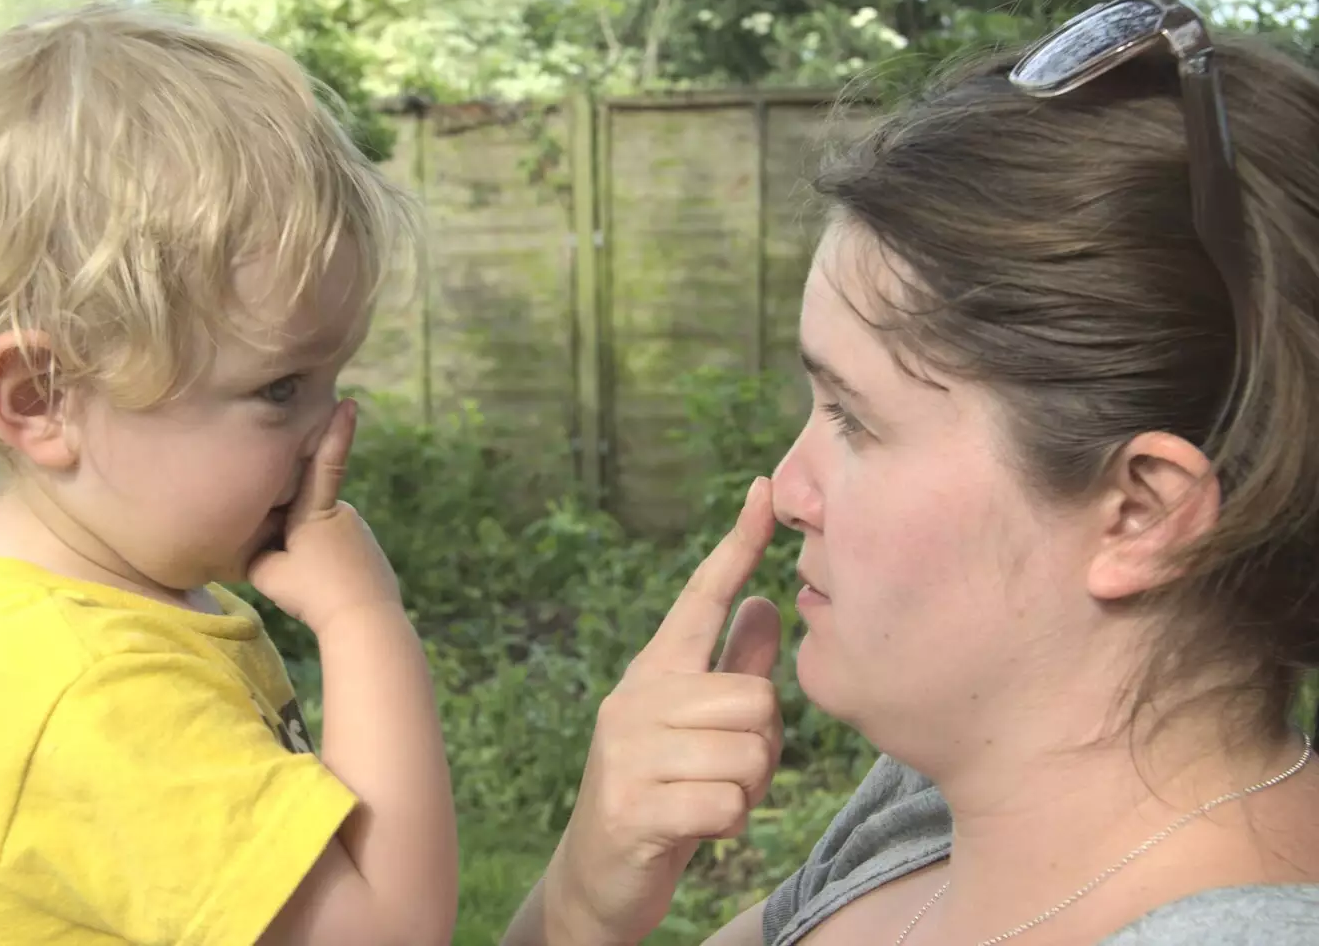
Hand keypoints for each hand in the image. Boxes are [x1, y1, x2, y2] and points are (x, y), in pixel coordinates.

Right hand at [247, 399, 401, 634]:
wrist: (364, 621)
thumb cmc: (312, 593)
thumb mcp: (266, 573)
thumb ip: (256, 553)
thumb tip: (256, 546)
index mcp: (317, 511)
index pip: (323, 463)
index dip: (335, 432)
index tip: (350, 402)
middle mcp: (345, 515)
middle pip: (308, 514)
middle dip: (293, 532)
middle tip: (291, 569)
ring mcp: (362, 536)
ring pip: (323, 538)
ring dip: (311, 555)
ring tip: (308, 587)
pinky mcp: (372, 557)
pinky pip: (340, 556)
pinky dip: (329, 570)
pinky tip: (326, 593)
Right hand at [541, 477, 783, 945]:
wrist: (598, 878)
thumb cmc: (663, 793)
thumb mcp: (699, 727)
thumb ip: (735, 668)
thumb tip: (771, 602)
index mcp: (654, 671)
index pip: (702, 597)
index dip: (738, 545)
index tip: (768, 490)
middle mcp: (635, 697)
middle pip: (757, 699)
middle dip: (762, 747)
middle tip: (726, 771)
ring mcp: (628, 750)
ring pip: (749, 754)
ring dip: (747, 790)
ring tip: (707, 799)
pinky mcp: (633, 806)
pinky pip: (729, 805)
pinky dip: (729, 825)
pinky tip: (694, 829)